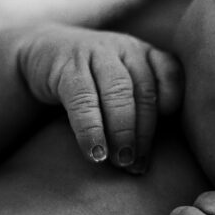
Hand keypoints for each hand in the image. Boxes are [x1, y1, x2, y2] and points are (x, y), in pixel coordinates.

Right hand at [17, 24, 181, 171]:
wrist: (42, 53)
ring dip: (122, 131)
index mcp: (145, 53)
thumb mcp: (123, 82)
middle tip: (138, 165)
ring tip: (122, 161)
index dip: (172, 102)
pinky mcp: (67, 67)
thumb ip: (142, 105)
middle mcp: (126, 49)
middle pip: (144, 91)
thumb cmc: (94, 80)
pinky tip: (95, 151)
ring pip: (118, 93)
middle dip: (145, 132)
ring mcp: (97, 54)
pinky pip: (83, 100)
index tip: (166, 130)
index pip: (170, 73)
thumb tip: (149, 157)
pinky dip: (91, 129)